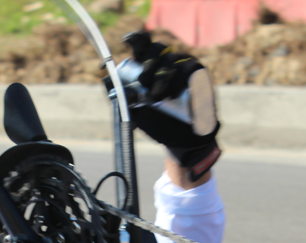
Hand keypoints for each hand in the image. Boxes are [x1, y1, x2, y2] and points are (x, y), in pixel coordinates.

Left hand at [123, 31, 220, 179]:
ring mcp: (184, 65)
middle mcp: (167, 61)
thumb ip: (124, 97)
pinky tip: (173, 93)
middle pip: (156, 48)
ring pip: (171, 58)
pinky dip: (178, 79)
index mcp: (151, 66)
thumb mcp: (137, 111)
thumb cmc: (159, 122)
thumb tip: (107, 81)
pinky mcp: (198, 73)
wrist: (183, 139)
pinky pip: (188, 68)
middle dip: (147, 64)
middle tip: (143, 83)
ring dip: (161, 76)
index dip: (135, 40)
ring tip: (157, 98)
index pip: (143, 45)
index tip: (127, 41)